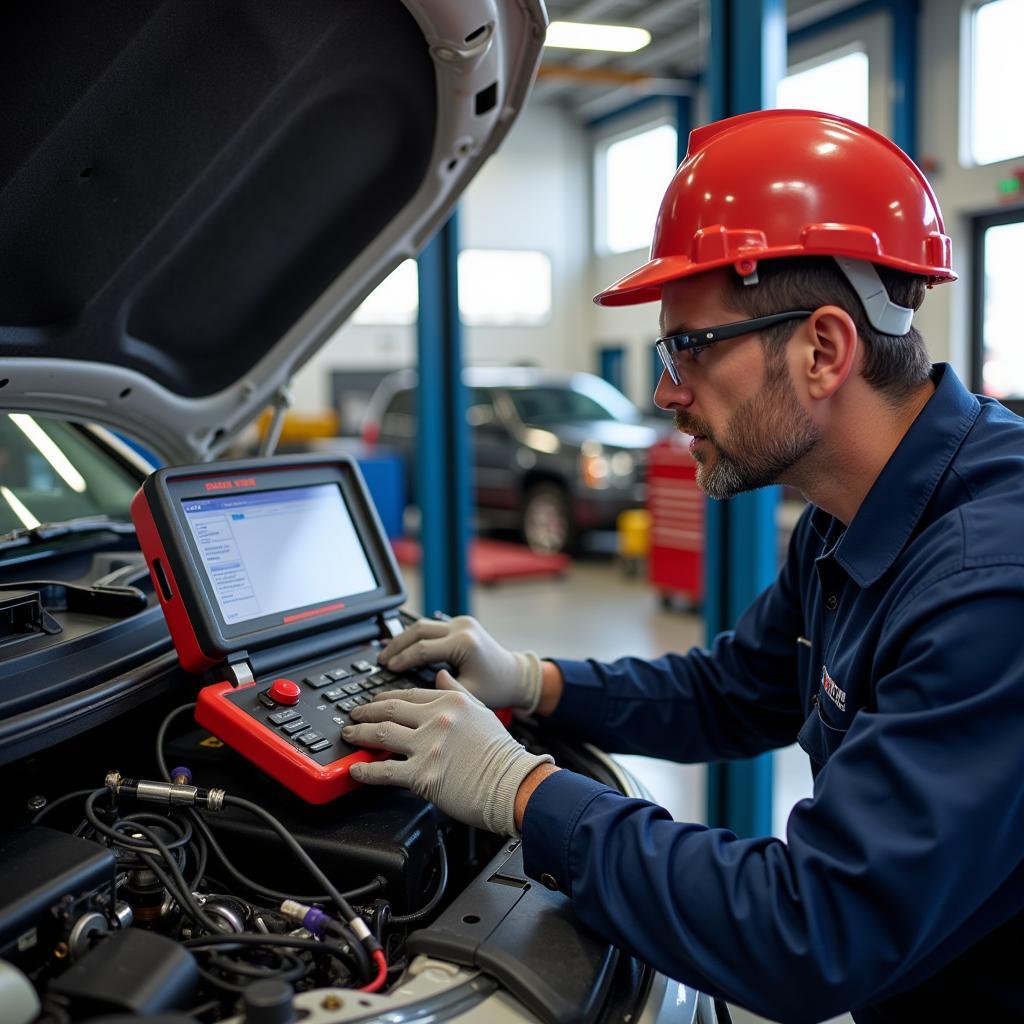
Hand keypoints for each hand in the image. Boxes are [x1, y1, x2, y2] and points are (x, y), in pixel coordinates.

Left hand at [343, 671, 552, 834]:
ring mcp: (428, 746)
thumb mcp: (482, 711)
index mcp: (450, 701)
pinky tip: (356, 769)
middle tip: (353, 715)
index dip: (386, 697)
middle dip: (365, 711)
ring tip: (349, 736)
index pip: (408, 694)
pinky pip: (384, 771)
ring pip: (381, 735)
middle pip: (389, 710)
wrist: (513, 783)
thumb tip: (440, 675)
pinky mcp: (422, 775)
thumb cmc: (502, 753)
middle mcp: (437, 719)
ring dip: (359, 734)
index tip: (375, 701)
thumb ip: (457, 691)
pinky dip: (365, 770)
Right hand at [379, 615, 542, 711]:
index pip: (423, 649)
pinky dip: (415, 637)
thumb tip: (411, 688)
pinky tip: (403, 648)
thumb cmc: (496, 689)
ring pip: (422, 625)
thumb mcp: (467, 695)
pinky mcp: (460, 623)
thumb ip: (441, 689)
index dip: (402, 660)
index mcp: (465, 643)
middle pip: (418, 630)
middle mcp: (463, 627)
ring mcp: (462, 622)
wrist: (516, 676)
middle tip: (381, 660)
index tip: (387, 669)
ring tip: (387, 654)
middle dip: (396, 645)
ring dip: (403, 639)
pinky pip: (431, 626)